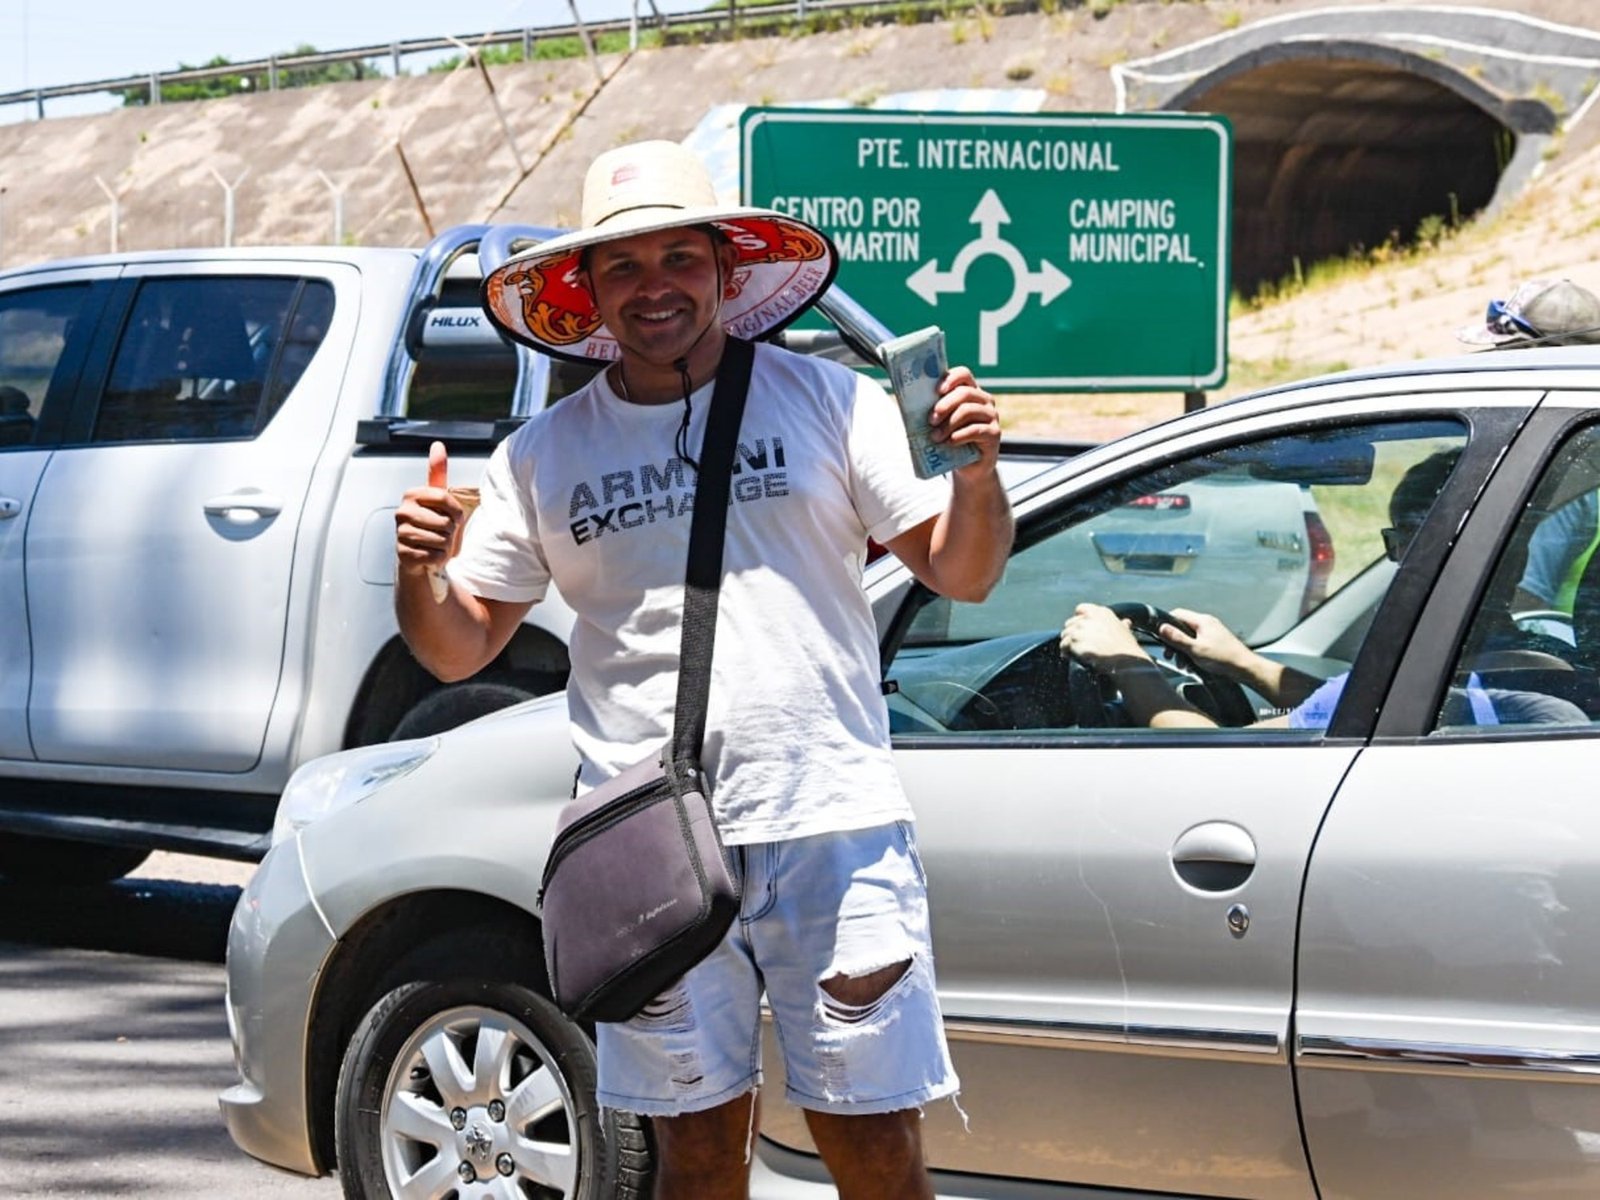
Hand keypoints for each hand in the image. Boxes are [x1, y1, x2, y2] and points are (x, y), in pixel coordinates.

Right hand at [395, 441, 464, 574]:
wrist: (419, 555)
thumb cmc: (432, 524)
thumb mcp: (438, 498)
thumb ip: (437, 471)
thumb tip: (437, 444)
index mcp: (412, 494)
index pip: (446, 498)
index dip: (457, 512)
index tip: (453, 516)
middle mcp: (402, 512)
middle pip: (446, 521)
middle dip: (451, 531)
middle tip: (441, 533)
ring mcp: (400, 533)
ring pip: (441, 540)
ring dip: (445, 546)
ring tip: (436, 544)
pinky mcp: (403, 554)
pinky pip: (434, 556)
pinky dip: (438, 558)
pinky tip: (430, 555)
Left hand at [930, 365, 1000, 479]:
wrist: (968, 467)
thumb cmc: (951, 440)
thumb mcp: (941, 423)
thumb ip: (932, 411)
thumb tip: (909, 403)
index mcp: (970, 392)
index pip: (964, 375)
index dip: (950, 379)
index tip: (936, 391)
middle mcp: (984, 401)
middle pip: (965, 392)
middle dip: (944, 405)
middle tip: (931, 420)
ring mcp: (991, 416)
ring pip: (968, 411)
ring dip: (948, 424)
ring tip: (935, 437)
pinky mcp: (994, 433)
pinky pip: (975, 430)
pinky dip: (959, 436)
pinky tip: (949, 442)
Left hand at [1059, 602, 1149, 669]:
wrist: (1124, 662)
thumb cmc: (1126, 649)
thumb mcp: (1126, 631)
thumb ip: (1121, 624)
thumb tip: (1125, 622)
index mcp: (1101, 612)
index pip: (1081, 609)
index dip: (1079, 619)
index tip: (1080, 629)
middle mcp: (1089, 617)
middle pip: (1070, 623)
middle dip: (1072, 633)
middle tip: (1077, 644)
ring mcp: (1080, 628)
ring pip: (1065, 634)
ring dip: (1068, 644)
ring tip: (1073, 652)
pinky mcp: (1074, 640)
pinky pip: (1063, 645)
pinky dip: (1066, 652)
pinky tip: (1071, 657)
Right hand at [1159, 608, 1252, 676]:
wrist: (1245, 668)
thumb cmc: (1225, 658)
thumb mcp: (1195, 649)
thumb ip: (1177, 638)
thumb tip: (1162, 628)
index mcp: (1203, 621)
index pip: (1178, 614)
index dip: (1167, 624)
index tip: (1161, 636)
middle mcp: (1207, 624)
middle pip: (1183, 627)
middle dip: (1174, 642)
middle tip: (1170, 654)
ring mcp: (1212, 633)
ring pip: (1190, 638)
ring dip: (1183, 650)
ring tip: (1183, 663)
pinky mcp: (1215, 642)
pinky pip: (1198, 644)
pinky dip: (1192, 653)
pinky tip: (1193, 664)